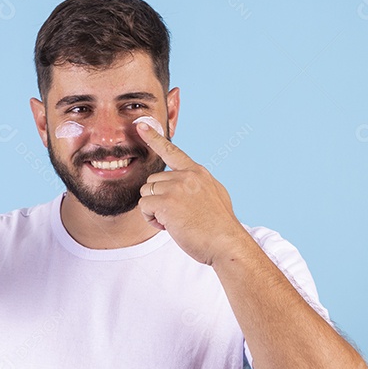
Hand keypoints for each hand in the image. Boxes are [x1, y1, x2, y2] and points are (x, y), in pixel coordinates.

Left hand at [135, 121, 251, 265]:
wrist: (226, 243)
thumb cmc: (220, 227)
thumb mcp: (214, 195)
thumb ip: (198, 186)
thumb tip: (187, 186)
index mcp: (198, 172)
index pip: (172, 151)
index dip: (154, 138)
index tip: (141, 125)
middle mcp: (187, 175)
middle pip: (152, 181)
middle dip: (157, 200)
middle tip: (176, 216)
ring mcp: (177, 187)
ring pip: (146, 193)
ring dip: (154, 210)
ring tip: (174, 221)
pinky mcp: (167, 202)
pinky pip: (144, 206)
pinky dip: (151, 219)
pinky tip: (168, 226)